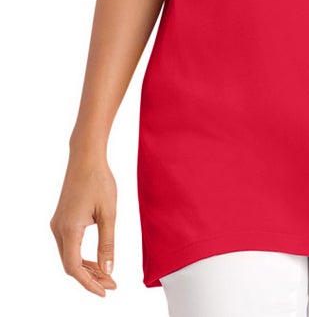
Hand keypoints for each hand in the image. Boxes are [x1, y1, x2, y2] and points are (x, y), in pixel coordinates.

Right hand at [50, 152, 117, 296]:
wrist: (86, 157)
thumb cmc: (99, 180)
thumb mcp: (109, 213)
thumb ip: (108, 243)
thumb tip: (108, 270)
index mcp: (69, 229)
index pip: (74, 267)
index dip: (89, 283)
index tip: (106, 291)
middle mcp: (58, 229)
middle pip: (70, 264)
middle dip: (90, 277)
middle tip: (111, 284)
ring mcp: (57, 224)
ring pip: (69, 255)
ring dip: (86, 267)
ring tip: (106, 275)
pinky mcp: (61, 218)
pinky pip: (69, 245)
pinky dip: (81, 255)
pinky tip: (97, 259)